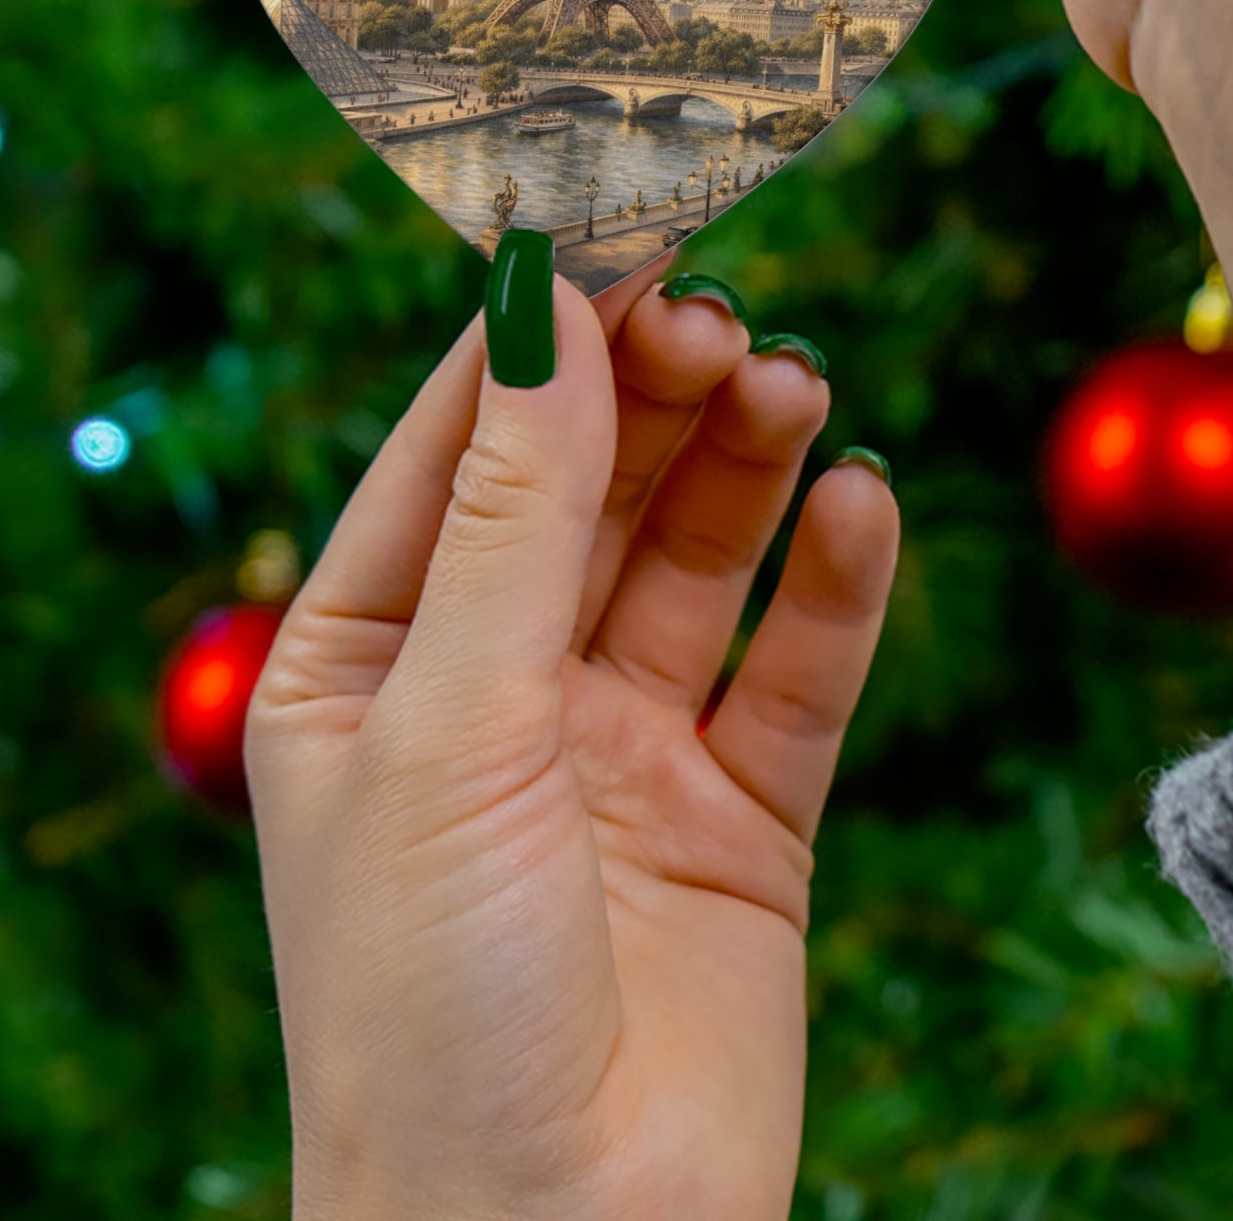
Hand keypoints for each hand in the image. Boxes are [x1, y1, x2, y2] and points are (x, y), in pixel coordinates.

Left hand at [247, 268, 897, 1220]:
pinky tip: (861, 505)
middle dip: (655, 394)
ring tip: (796, 387)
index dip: (540, 339)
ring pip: (699, 560)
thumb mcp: (451, 726)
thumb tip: (546, 305)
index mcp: (371, 666)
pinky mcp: (743, 817)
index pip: (459, 452)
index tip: (621, 227)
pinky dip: (836, 584)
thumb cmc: (430, 1006)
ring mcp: (626, 753)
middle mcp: (499, 695)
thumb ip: (515, 514)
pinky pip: (798, 671)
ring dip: (748, 465)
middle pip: (593, 489)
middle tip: (723, 315)